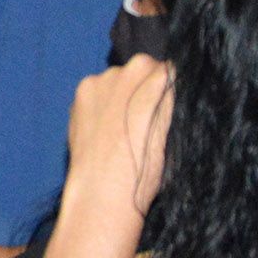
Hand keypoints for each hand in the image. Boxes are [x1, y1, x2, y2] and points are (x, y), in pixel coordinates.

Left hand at [64, 56, 173, 216]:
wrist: (105, 189)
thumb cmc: (148, 171)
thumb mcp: (173, 136)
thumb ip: (170, 108)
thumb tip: (166, 99)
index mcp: (167, 80)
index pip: (171, 72)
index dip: (167, 90)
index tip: (162, 109)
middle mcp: (139, 68)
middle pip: (144, 68)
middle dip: (143, 86)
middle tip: (139, 118)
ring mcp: (109, 75)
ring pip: (118, 77)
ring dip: (119, 92)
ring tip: (116, 125)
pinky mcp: (85, 87)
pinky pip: (97, 88)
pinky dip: (99, 100)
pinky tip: (100, 126)